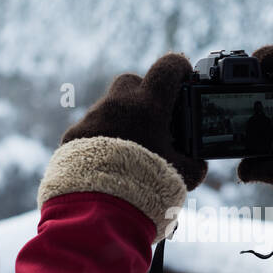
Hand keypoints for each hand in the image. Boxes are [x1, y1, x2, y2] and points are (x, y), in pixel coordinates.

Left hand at [60, 53, 207, 190]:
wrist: (100, 207)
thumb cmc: (145, 187)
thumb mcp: (183, 176)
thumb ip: (195, 163)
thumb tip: (198, 162)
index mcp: (149, 105)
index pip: (169, 65)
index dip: (180, 68)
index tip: (185, 78)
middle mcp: (118, 104)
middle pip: (133, 81)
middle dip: (145, 95)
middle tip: (155, 121)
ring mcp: (93, 117)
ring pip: (110, 106)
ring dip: (122, 119)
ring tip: (132, 148)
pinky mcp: (75, 135)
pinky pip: (91, 128)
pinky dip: (102, 139)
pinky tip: (109, 161)